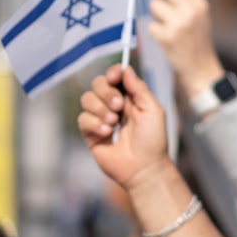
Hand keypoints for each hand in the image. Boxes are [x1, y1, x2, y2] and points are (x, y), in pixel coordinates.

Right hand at [78, 65, 168, 188]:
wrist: (144, 168)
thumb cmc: (153, 140)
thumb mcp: (153, 110)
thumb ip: (139, 88)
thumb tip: (125, 68)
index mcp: (129, 97)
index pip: (115, 76)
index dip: (112, 72)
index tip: (115, 76)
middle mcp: (113, 105)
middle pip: (97, 84)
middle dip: (106, 92)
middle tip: (118, 106)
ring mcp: (100, 118)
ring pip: (86, 99)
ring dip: (100, 108)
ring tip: (113, 123)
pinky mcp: (90, 133)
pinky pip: (83, 118)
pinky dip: (95, 124)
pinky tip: (108, 134)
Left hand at [147, 0, 224, 98]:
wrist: (202, 71)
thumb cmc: (198, 43)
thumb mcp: (200, 18)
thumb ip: (188, 2)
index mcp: (201, 4)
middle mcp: (191, 11)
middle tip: (161, 2)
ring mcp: (180, 24)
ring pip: (155, 6)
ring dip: (156, 16)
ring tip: (166, 27)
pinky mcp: (168, 37)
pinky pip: (151, 25)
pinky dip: (155, 32)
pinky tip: (165, 40)